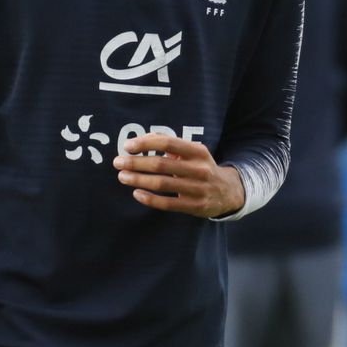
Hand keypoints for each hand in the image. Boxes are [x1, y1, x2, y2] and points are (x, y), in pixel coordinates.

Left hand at [112, 134, 245, 218]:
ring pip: (162, 184)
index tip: (127, 146)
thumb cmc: (201, 167)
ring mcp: (198, 189)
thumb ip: (169, 143)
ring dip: (138, 180)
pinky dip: (150, 199)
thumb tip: (140, 140)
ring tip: (122, 176)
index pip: (168, 143)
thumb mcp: (192, 152)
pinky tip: (136, 193)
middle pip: (162, 164)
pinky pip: (167, 204)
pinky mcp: (195, 206)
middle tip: (118, 162)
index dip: (146, 143)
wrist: (228, 192)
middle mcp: (199, 169)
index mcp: (198, 151)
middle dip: (136, 163)